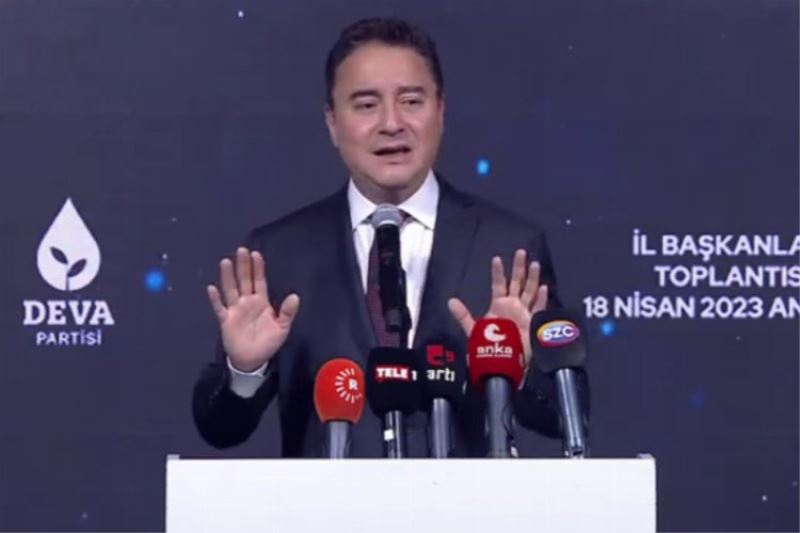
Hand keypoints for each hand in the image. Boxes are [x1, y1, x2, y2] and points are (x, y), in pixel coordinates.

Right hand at [207, 247, 299, 371]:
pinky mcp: (225, 320)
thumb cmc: (267, 343)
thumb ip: (288, 312)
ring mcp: (235, 310)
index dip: (257, 268)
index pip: (259, 281)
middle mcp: (246, 302)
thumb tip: (295, 296)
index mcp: (261, 302)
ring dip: (228, 276)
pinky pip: (219, 308)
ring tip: (226, 262)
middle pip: (244, 280)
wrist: (252, 360)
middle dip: (243, 266)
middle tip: (242, 250)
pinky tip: (211, 288)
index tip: (256, 254)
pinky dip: (215, 299)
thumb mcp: (282, 328)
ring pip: (231, 289)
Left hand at [448, 249, 547, 367]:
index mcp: (498, 306)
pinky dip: (541, 299)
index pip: (498, 284)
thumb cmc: (487, 349)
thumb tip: (450, 301)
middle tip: (521, 252)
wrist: (502, 365)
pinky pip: (538, 309)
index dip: (497, 272)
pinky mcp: (532, 324)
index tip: (497, 259)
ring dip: (532, 278)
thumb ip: (463, 316)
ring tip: (534, 264)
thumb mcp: (473, 330)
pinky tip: (543, 288)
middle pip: (517, 283)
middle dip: (519, 268)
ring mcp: (524, 314)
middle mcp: (512, 307)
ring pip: (529, 292)